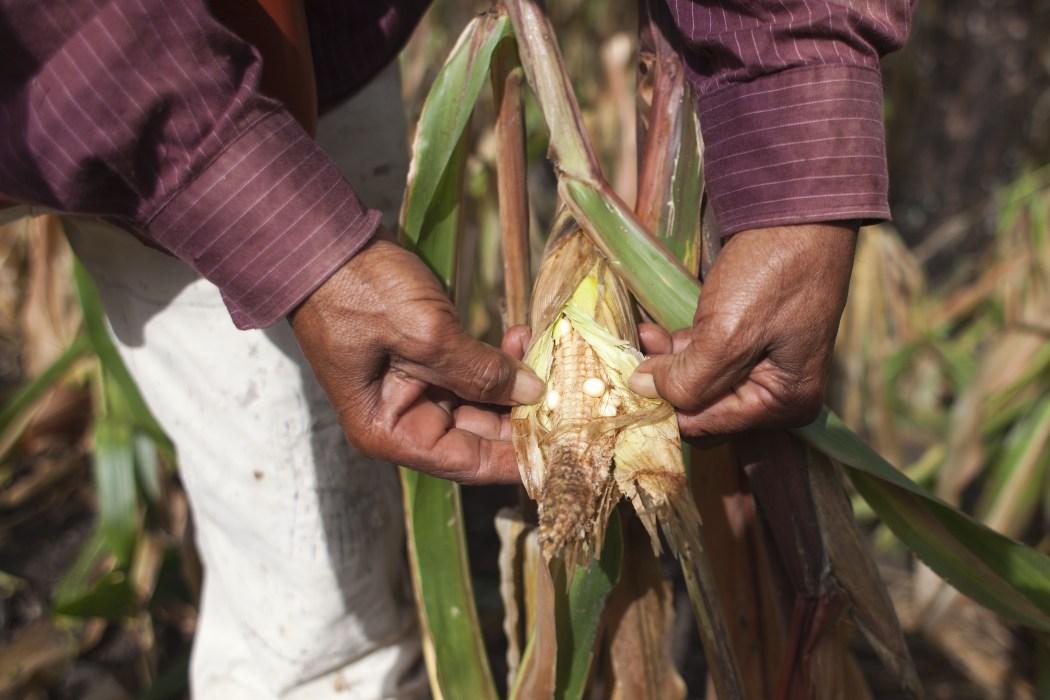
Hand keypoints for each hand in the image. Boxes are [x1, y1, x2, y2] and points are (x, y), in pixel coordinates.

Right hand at [290, 238, 543, 482]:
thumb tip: (535, 393)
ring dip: (514, 380)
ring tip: (546, 354)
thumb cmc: (359, 291)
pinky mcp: (423, 356)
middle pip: (478, 434)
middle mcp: (401, 418)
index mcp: (389, 430)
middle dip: (523, 414)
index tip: (565, 447)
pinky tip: (522, 337)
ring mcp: (412, 386)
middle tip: (571, 396)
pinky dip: (496, 357)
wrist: (321, 240)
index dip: (517, 457)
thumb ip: (480, 371)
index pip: (466, 461)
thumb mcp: (425, 334)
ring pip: (479, 400)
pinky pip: (470, 370)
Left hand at [629, 223, 855, 439]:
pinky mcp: (751, 337)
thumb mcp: (727, 333)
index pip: (705, 425)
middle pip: (702, 405)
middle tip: (629, 361)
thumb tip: (642, 392)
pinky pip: (707, 355)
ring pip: (699, 378)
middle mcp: (777, 392)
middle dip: (665, 384)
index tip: (627, 387)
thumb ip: (686, 376)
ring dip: (667, 362)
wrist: (798, 208)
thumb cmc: (773, 271)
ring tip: (641, 338)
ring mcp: (765, 364)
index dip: (664, 408)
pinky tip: (654, 331)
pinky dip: (681, 346)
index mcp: (784, 403)